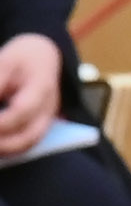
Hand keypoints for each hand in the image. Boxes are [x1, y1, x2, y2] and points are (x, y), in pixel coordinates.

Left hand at [0, 34, 60, 158]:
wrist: (44, 55)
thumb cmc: (21, 58)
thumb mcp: (4, 63)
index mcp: (42, 86)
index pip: (22, 110)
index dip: (1, 124)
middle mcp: (49, 107)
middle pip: (31, 136)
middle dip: (3, 145)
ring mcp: (49, 118)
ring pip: (30, 143)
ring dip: (6, 150)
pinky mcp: (43, 125)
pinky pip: (28, 143)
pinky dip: (10, 148)